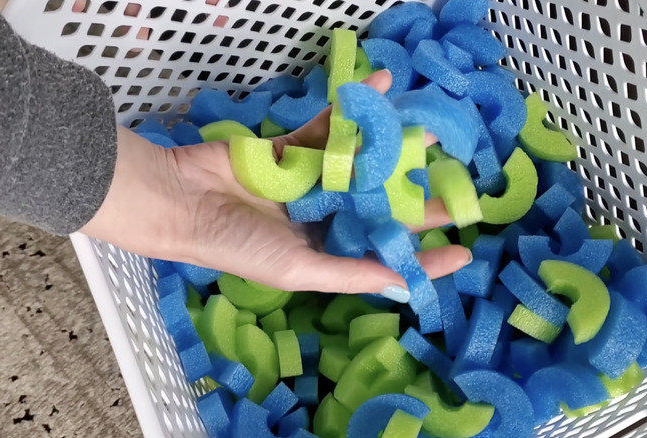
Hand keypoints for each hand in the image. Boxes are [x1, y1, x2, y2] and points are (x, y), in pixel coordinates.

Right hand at [80, 70, 471, 294]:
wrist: (181, 200)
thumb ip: (351, 274)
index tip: (465, 250)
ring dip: (393, 146)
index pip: (383, 255)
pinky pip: (328, 129)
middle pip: (379, 206)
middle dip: (415, 195)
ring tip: (430, 131)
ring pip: (359, 163)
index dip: (422, 256)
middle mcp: (320, 218)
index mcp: (323, 252)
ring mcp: (307, 180)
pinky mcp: (291, 148)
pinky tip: (380, 88)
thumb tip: (405, 284)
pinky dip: (351, 112)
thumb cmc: (237, 245)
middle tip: (456, 180)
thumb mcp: (298, 270)